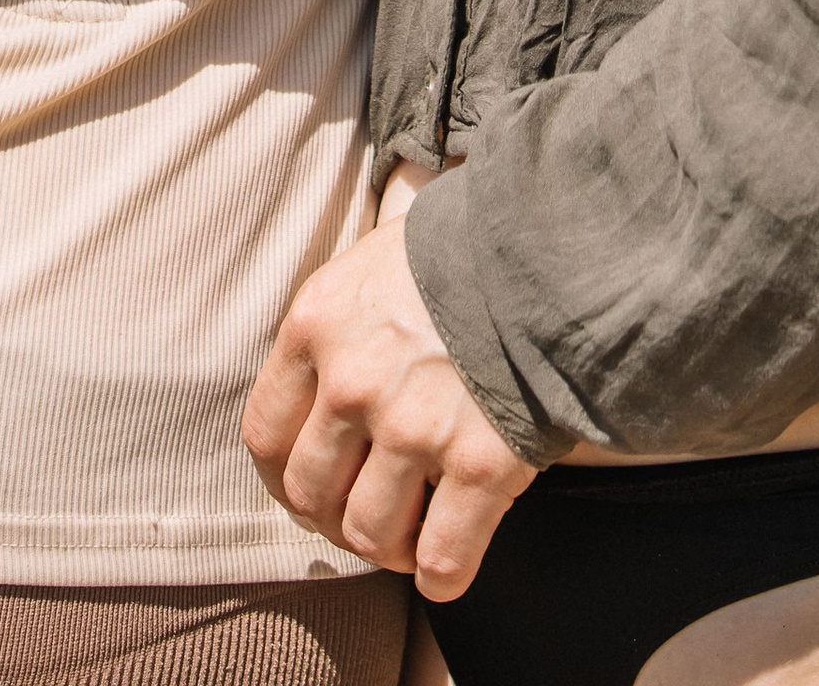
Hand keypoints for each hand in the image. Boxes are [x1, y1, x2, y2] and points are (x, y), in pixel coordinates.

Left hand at [244, 212, 533, 598]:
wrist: (552, 242)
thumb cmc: (461, 249)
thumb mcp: (373, 263)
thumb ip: (339, 327)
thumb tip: (323, 383)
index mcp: (318, 324)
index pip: (266, 433)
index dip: (285, 476)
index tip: (311, 487)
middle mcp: (354, 380)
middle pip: (311, 493)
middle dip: (334, 517)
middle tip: (366, 513)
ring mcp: (416, 426)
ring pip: (370, 533)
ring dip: (388, 547)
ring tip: (411, 535)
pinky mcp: (480, 463)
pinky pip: (442, 557)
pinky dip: (440, 576)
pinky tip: (445, 566)